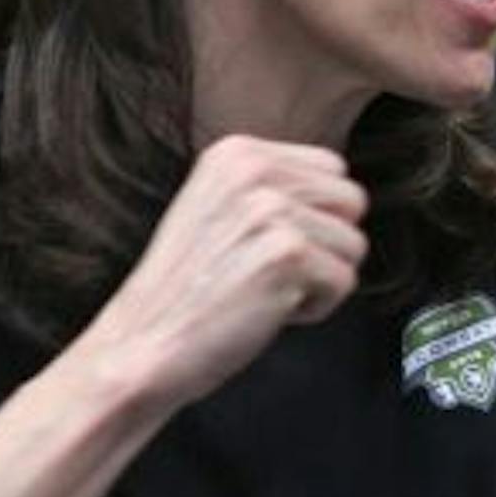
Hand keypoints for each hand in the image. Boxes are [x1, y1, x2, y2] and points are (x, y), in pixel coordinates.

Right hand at [78, 135, 368, 408]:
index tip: (266, 244)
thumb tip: (339, 196)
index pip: (332, 168)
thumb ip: (272, 188)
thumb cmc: (183, 292)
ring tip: (263, 290)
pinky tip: (266, 311)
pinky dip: (314, 309)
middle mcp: (254, 171)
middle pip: (351, 203)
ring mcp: (270, 211)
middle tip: (268, 271)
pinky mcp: (287, 255)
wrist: (142, 344)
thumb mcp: (217, 208)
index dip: (314, 216)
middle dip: (324, 246)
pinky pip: (344, 283)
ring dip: (318, 280)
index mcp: (237, 152)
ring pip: (353, 245)